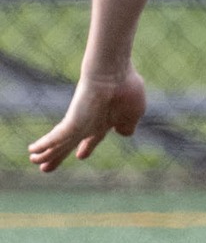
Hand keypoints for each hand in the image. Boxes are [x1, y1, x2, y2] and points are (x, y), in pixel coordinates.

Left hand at [28, 67, 145, 171]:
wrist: (115, 74)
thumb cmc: (127, 88)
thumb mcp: (134, 111)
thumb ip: (128, 124)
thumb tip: (124, 133)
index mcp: (105, 121)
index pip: (92, 137)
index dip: (87, 147)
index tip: (80, 156)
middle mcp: (89, 123)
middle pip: (69, 143)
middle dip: (57, 155)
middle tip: (44, 168)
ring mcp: (78, 122)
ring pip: (59, 142)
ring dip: (46, 153)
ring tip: (33, 159)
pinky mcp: (72, 121)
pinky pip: (56, 137)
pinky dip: (46, 144)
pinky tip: (34, 149)